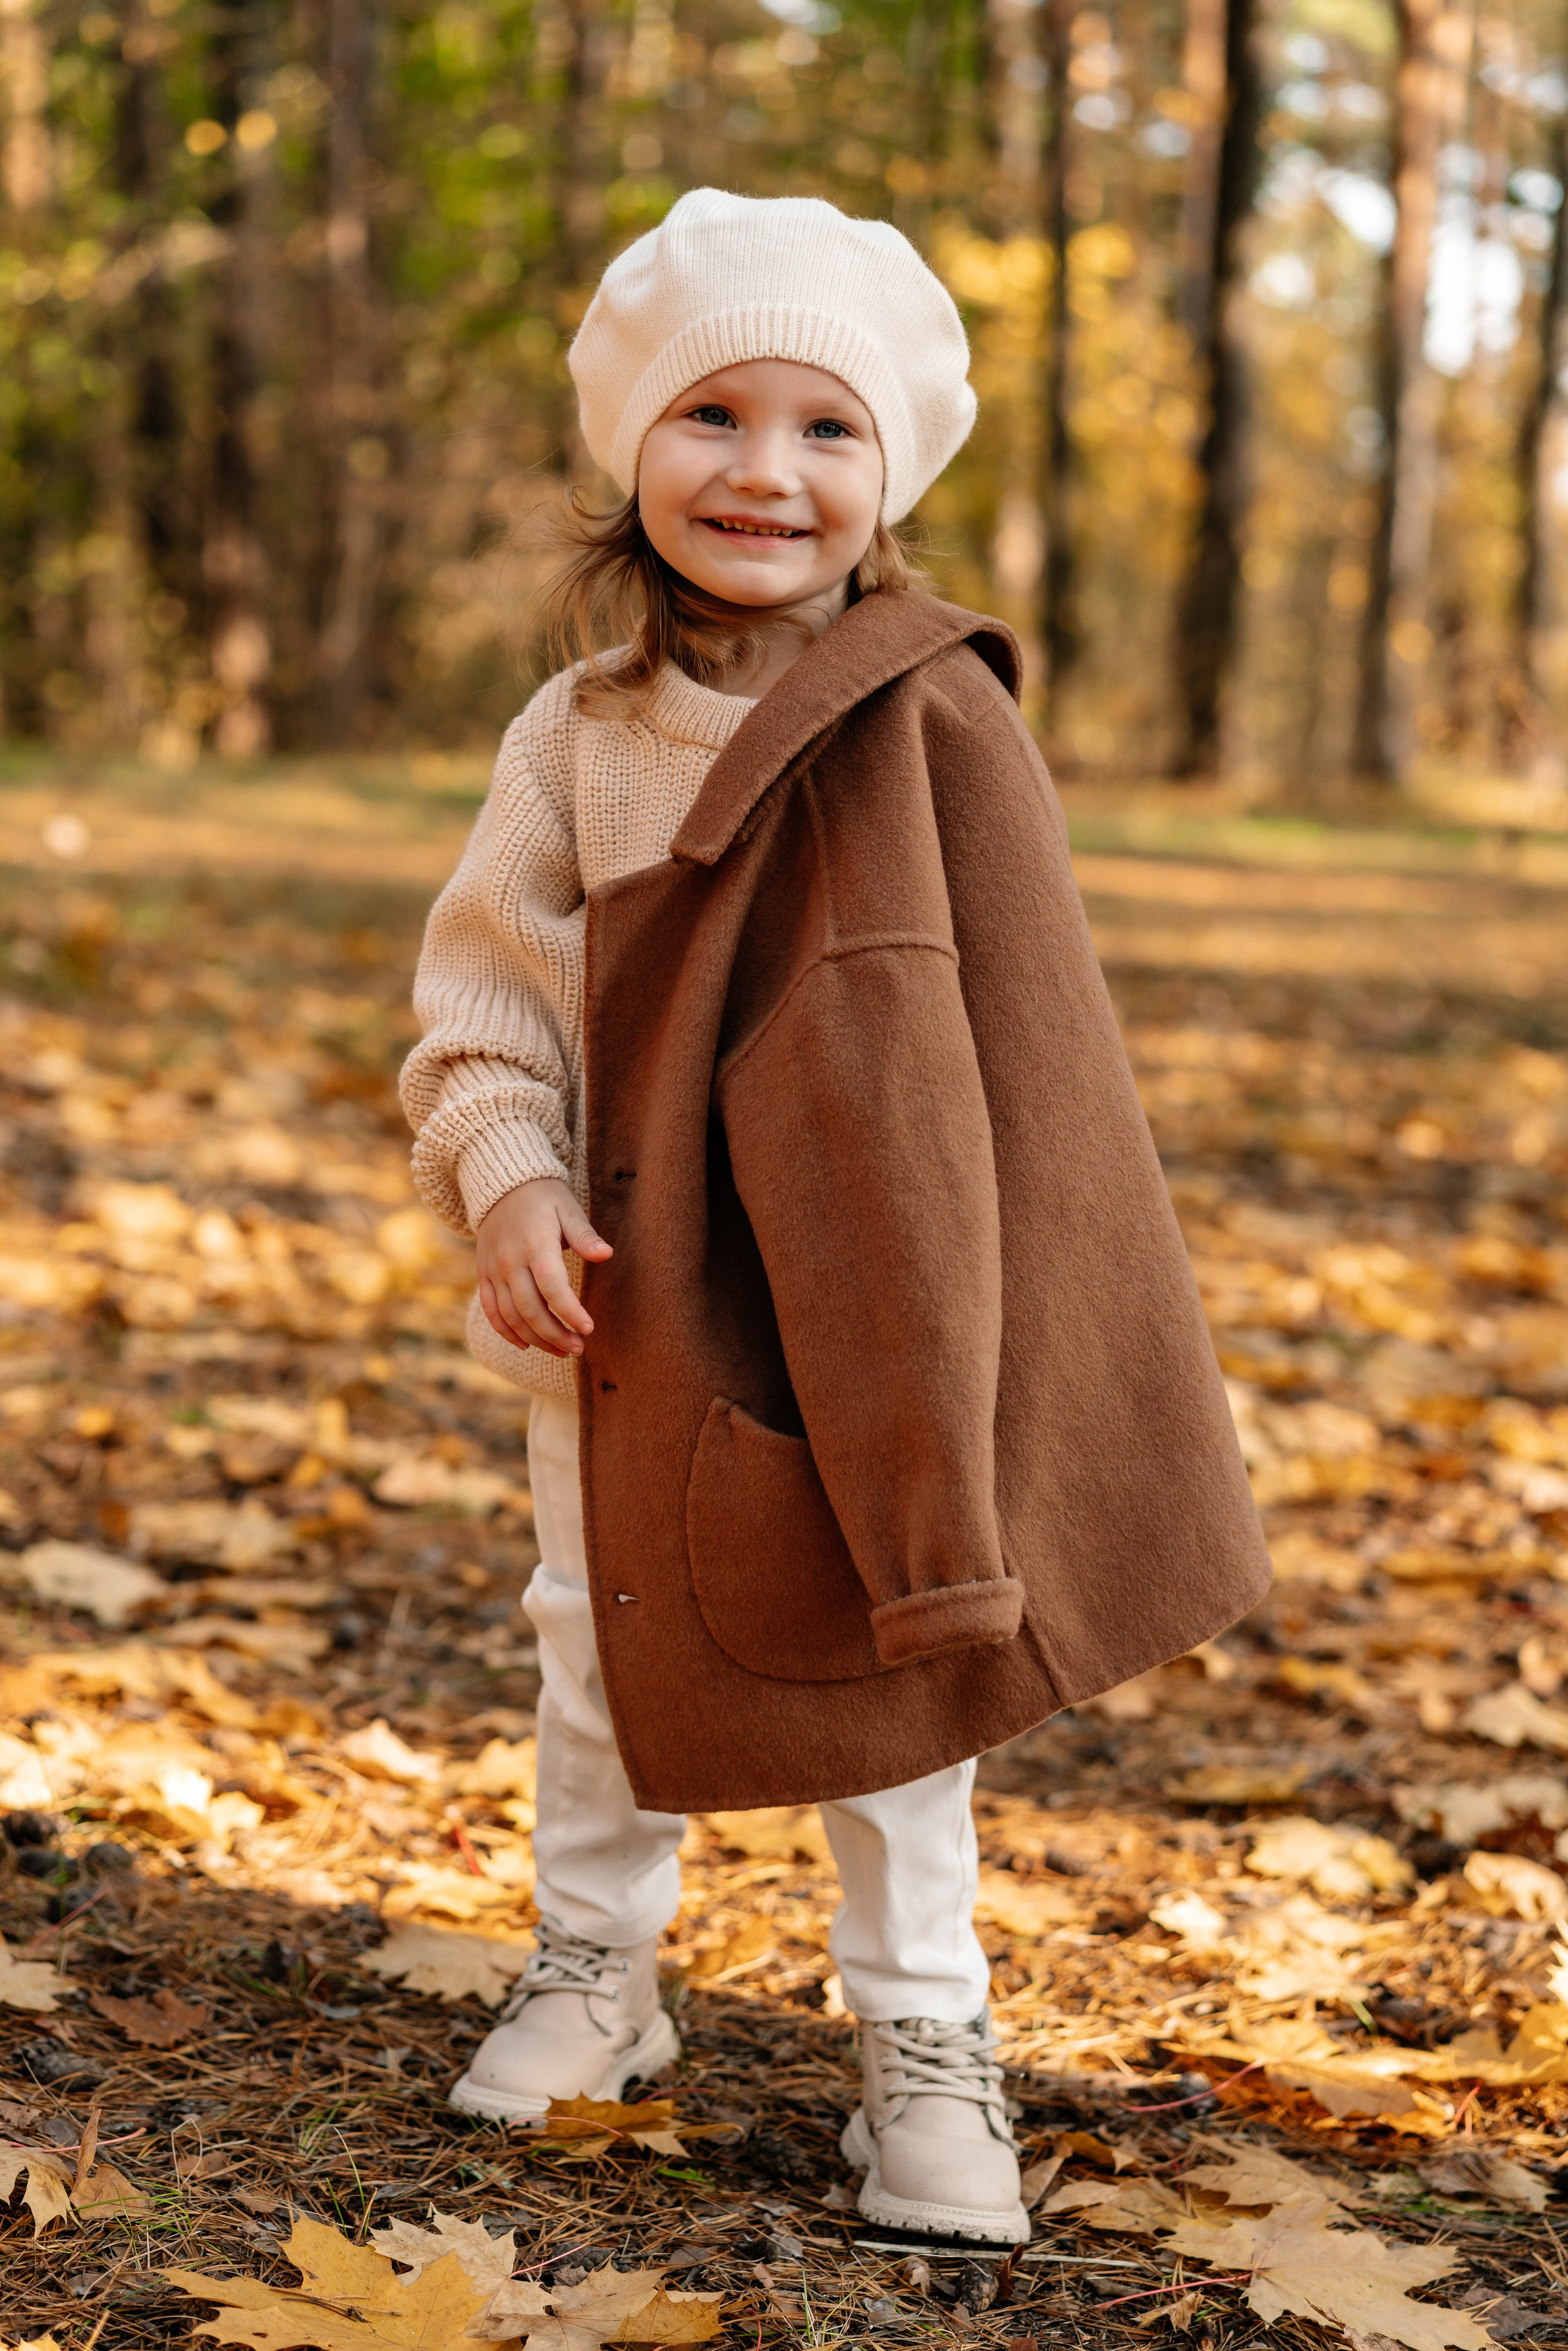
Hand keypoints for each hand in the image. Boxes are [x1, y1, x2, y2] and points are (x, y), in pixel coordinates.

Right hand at [476, 1178, 611, 1356]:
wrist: (502, 1185)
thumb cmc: (545, 1197)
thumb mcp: (569, 1209)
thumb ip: (585, 1236)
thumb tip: (606, 1254)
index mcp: (535, 1244)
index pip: (553, 1287)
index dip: (570, 1311)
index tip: (589, 1328)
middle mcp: (510, 1260)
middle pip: (530, 1309)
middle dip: (555, 1334)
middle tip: (578, 1348)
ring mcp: (493, 1270)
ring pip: (511, 1315)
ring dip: (535, 1339)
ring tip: (561, 1351)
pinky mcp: (484, 1275)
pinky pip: (491, 1310)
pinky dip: (506, 1332)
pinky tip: (526, 1345)